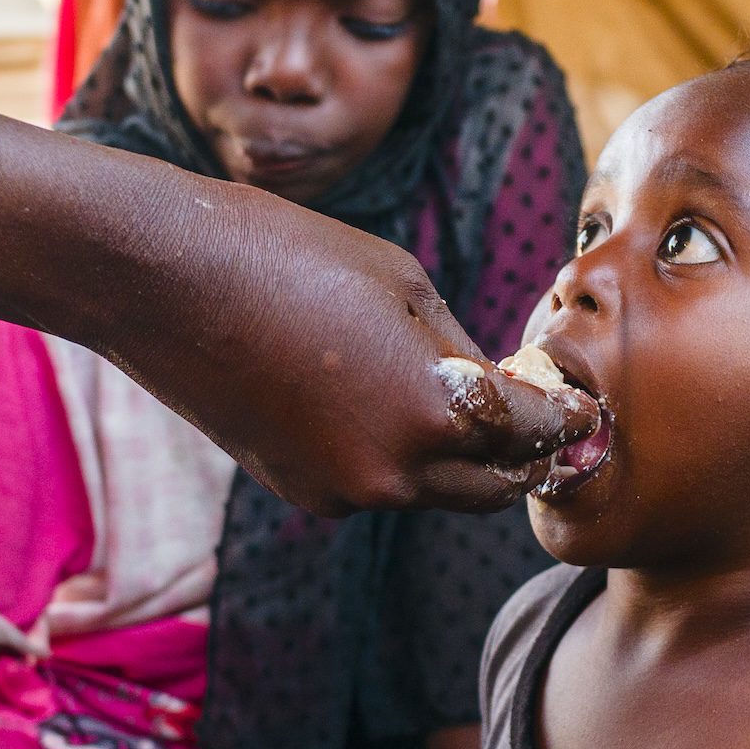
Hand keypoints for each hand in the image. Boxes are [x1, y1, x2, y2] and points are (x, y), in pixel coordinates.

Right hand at [137, 188, 598, 516]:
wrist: (167, 281)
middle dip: (523, 455)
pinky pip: (375, 485)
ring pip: (433, 492)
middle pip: (494, 487)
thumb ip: (460, 350)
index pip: (535, 435)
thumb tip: (495, 386)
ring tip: (460, 405)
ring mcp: (344, 492)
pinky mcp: (301, 492)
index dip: (567, 418)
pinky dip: (393, 458)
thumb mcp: (405, 285)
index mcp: (437, 413)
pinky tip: (375, 404)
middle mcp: (395, 472)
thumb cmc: (290, 256)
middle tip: (541, 420)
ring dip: (456, 460)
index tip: (582, 406)